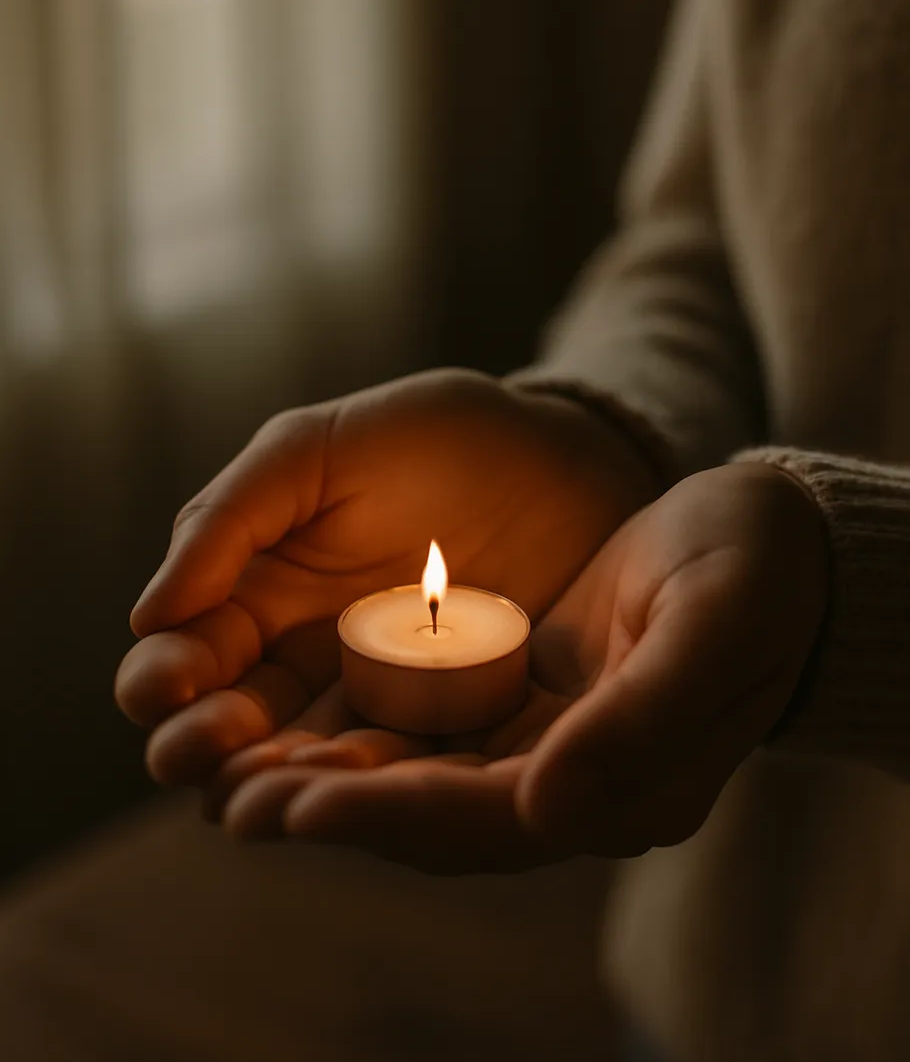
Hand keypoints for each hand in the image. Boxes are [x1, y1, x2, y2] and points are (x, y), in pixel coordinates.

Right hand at [116, 369, 659, 793]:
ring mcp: (387, 704)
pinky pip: (409, 768)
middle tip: (195, 756)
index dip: (166, 676)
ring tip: (258, 796)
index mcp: (264, 597)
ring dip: (279, 782)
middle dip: (208, 746)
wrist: (569, 459)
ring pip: (316, 762)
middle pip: (242, 727)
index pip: (192, 653)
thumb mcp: (318, 450)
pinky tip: (353, 788)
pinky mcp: (460, 730)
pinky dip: (375, 785)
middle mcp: (313, 664)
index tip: (167, 682)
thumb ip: (232, 515)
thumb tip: (148, 614)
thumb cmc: (437, 439)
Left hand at [195, 461, 827, 871]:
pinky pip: (434, 735)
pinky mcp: (529, 705)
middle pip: (437, 816)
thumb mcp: (713, 626)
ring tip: (238, 773)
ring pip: (422, 781)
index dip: (390, 819)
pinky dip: (367, 736)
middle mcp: (579, 786)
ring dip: (334, 782)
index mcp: (629, 785)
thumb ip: (639, 721)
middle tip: (233, 803)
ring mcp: (551, 748)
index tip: (296, 811)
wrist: (781, 546)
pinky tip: (303, 721)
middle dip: (336, 812)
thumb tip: (545, 809)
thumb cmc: (758, 574)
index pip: (490, 820)